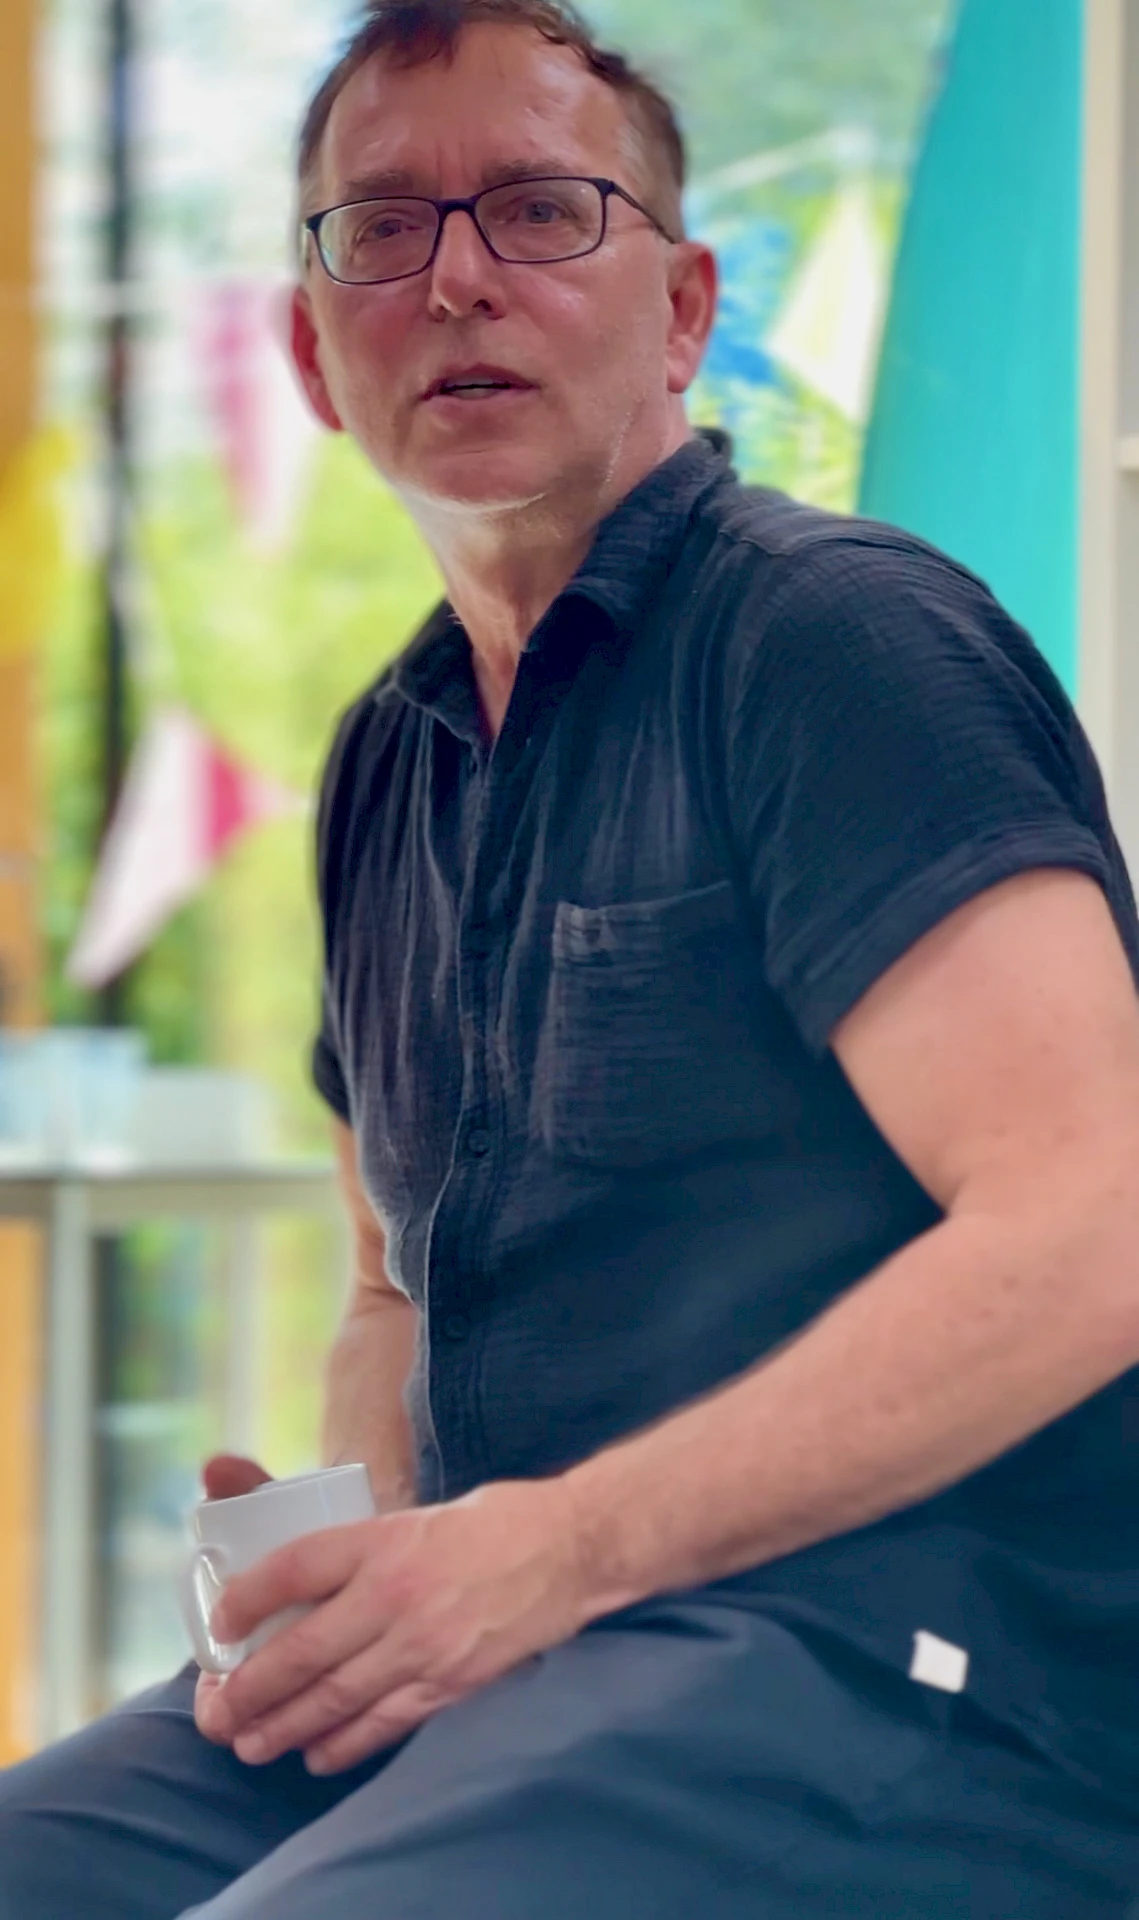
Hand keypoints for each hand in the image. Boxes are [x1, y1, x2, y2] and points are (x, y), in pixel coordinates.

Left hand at [193, 1477, 595, 1774]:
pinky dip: (344, 1743)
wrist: (572, 1547)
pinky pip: (386, 1721)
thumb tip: (305, 1586)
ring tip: (249, 1743)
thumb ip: (365, 1549)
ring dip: (285, 1725)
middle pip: (303, 1648)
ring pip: (336, 1696)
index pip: (294, 1568)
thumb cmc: (496, 1521)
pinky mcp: (452, 1679)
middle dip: (252, 1687)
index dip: (248, 1598)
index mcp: (385, 1536)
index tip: (222, 1622)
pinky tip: (316, 1754)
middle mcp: (397, 1590)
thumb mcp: (418, 1515)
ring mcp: (424, 1642)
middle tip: (218, 1709)